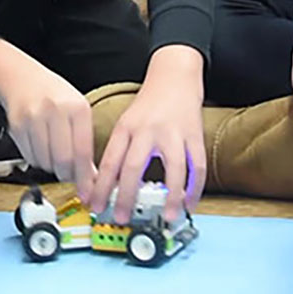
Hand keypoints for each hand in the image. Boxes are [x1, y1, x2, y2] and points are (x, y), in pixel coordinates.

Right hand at [0, 40, 95, 201]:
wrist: (22, 80)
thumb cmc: (56, 96)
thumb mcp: (78, 110)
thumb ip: (85, 141)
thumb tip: (93, 176)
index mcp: (77, 107)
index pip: (83, 150)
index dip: (86, 176)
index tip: (89, 192)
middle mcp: (55, 111)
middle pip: (63, 160)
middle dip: (68, 175)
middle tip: (71, 177)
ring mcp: (33, 119)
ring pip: (45, 162)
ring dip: (53, 169)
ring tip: (57, 158)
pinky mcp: (16, 127)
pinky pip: (30, 158)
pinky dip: (38, 161)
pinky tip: (43, 150)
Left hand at [88, 45, 204, 223]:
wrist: (175, 76)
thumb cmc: (149, 103)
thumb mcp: (127, 122)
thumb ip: (120, 150)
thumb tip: (107, 186)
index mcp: (127, 128)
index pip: (109, 162)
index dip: (99, 188)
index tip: (94, 207)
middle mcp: (148, 130)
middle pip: (134, 167)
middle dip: (126, 197)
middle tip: (122, 218)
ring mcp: (174, 133)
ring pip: (174, 169)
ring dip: (171, 197)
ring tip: (167, 217)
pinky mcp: (195, 135)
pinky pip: (197, 166)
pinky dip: (195, 188)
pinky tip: (190, 203)